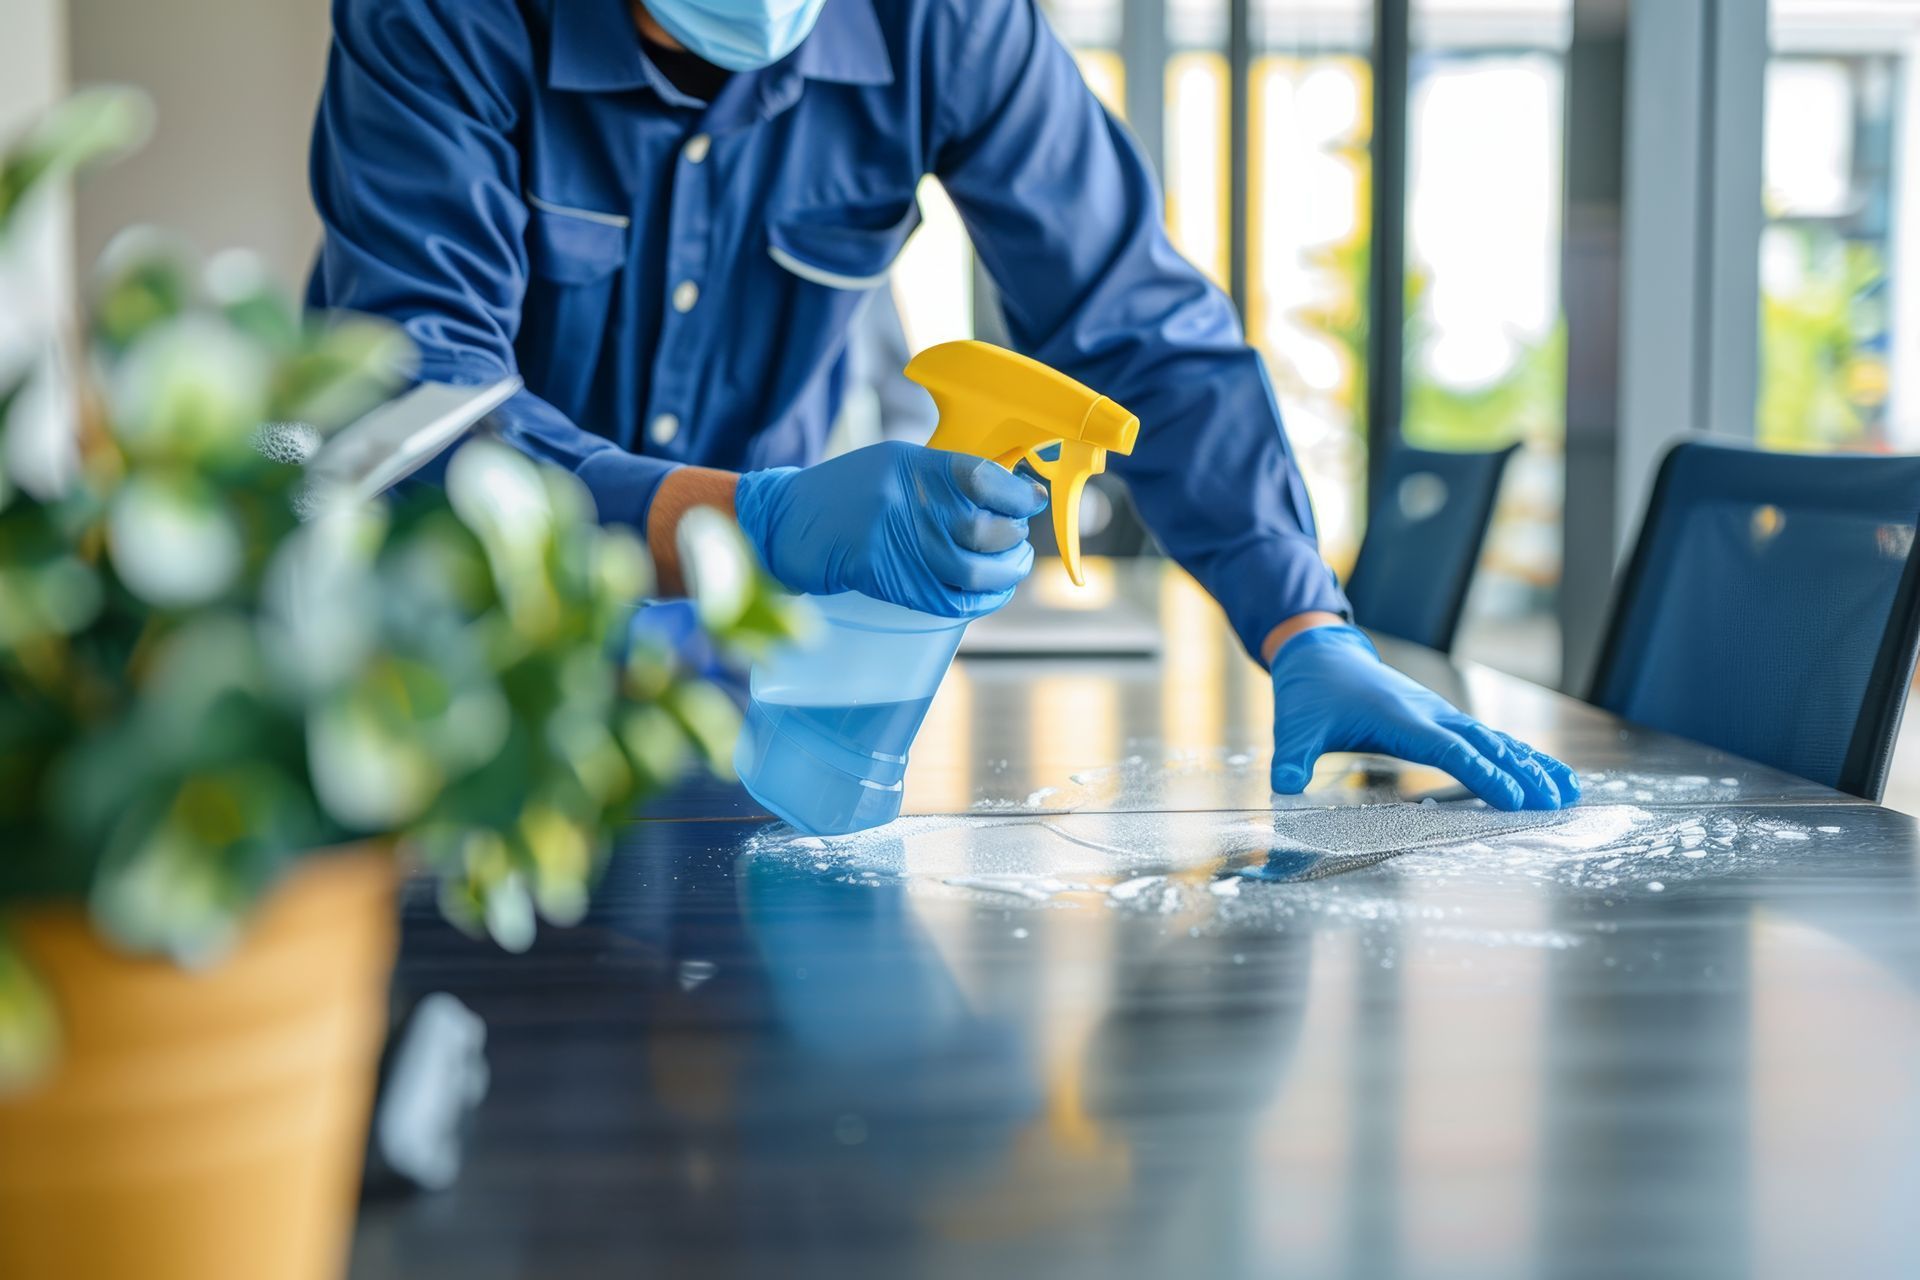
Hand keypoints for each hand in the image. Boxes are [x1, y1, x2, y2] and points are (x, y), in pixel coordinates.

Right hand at [733, 441, 1047, 616]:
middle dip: (1011, 541)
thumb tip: (1006, 495)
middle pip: (982, 528)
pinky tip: (987, 595)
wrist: (780, 522)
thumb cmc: (841, 496)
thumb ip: (939, 478)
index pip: (982, 476)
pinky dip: (975, 601)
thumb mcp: (889, 468)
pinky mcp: (879, 574)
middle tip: (1017, 544)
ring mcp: (890, 539)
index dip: (1016, 495)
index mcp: (910, 463)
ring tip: (1010, 571)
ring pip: (969, 568)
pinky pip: (943, 597)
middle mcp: (903, 498)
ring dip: (1001, 576)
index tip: (1030, 503)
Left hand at [1269, 624, 1579, 810]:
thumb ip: (1293, 756)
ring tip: (1568, 791)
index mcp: (1400, 718)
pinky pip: (1485, 739)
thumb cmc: (1311, 691)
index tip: (1514, 798)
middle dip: (1525, 774)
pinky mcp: (1441, 718)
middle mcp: (1429, 714)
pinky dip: (1516, 756)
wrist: (1320, 652)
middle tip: (1561, 801)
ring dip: (1532, 764)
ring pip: (1494, 740)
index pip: (1449, 750)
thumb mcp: (1296, 725)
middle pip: (1486, 745)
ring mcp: (1440, 714)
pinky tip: (1540, 774)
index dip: (1483, 775)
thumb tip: (1283, 785)